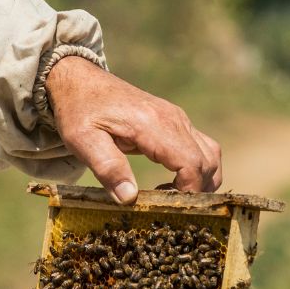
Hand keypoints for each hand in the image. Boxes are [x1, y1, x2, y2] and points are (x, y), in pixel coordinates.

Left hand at [45, 55, 222, 202]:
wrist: (80, 80)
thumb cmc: (79, 110)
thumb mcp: (83, 141)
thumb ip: (107, 168)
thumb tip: (129, 197)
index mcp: (153, 125)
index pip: (191, 163)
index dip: (188, 191)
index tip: (171, 208)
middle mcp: (174, 119)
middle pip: (207, 161)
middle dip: (197, 190)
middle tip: (169, 207)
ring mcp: (177, 118)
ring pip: (209, 154)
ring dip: (201, 179)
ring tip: (171, 196)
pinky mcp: (175, 121)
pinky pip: (200, 147)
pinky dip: (196, 168)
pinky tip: (171, 183)